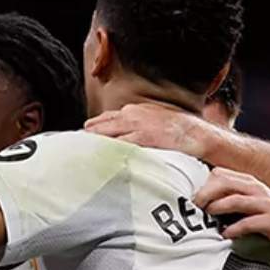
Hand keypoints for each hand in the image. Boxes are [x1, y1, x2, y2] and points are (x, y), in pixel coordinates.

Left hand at [85, 102, 222, 159]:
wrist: (198, 135)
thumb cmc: (179, 133)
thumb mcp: (155, 123)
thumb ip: (137, 130)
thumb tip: (122, 142)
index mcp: (134, 111)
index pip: (105, 120)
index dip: (92, 130)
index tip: (80, 140)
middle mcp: (132, 115)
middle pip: (100, 126)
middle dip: (86, 137)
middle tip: (70, 148)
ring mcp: (137, 125)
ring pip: (106, 134)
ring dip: (92, 145)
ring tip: (76, 155)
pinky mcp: (143, 137)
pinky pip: (120, 145)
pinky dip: (107, 151)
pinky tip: (96, 159)